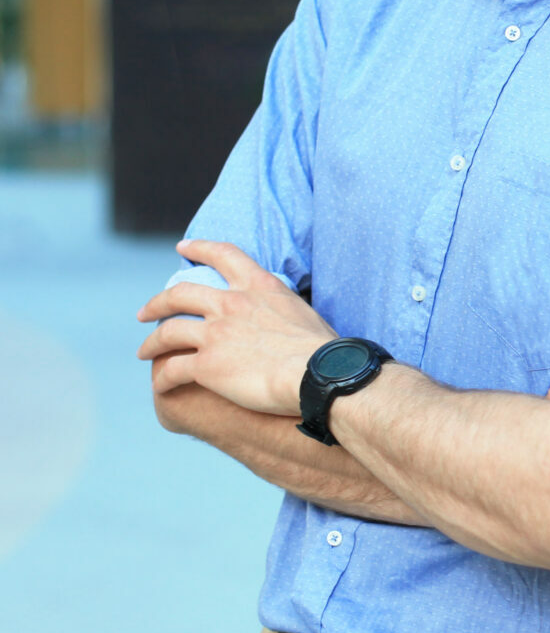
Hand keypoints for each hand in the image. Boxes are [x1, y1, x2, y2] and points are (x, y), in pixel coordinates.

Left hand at [137, 239, 335, 414]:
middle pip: (180, 294)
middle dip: (158, 302)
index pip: (224, 255)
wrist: (317, 374)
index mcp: (259, 286)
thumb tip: (282, 318)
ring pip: (167, 331)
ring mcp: (215, 333)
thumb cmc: (321, 350)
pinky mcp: (206, 364)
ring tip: (144, 351)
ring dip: (151, 342)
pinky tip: (161, 385)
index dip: (199, 248)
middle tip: (145, 311)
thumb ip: (281, 308)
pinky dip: (163, 378)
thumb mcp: (302, 312)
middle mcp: (232, 303)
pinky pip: (172, 369)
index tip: (183, 247)